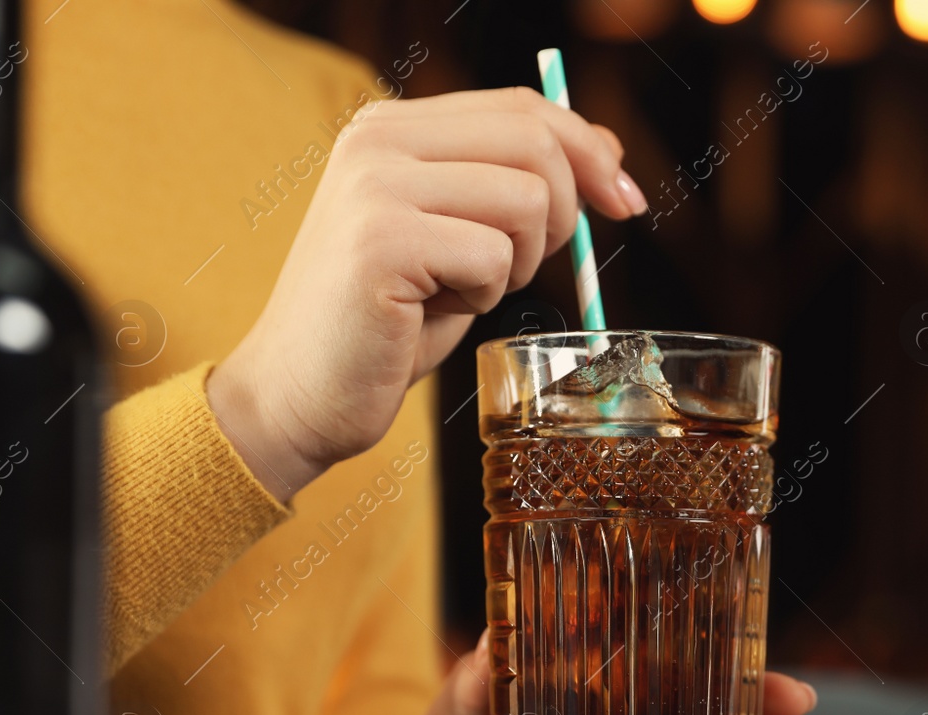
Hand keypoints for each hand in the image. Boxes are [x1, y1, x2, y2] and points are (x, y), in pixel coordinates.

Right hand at [208, 87, 648, 500]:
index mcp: (393, 127)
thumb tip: (609, 151)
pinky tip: (436, 311)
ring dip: (519, 262)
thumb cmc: (390, 323)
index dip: (589, 150)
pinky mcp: (382, 241)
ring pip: (526, 200)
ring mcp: (374, 186)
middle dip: (565, 211)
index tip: (625, 201)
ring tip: (464, 289)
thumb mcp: (461, 238)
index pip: (523, 108)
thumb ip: (517, 185)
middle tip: (529, 267)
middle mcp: (376, 140)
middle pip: (535, 142)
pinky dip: (485, 297)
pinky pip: (494, 258)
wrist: (302, 393)